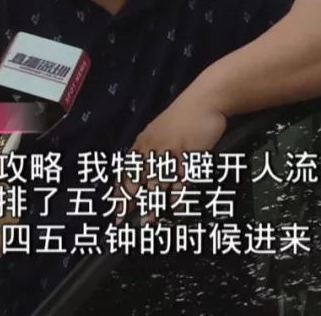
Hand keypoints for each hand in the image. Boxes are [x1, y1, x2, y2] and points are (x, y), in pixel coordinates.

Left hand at [121, 95, 227, 222]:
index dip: (120, 190)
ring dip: (152, 203)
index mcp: (144, 142)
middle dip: (130, 200)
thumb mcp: (159, 131)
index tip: (115, 208)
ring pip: (158, 182)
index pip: (127, 170)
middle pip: (138, 178)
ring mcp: (171, 151)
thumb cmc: (183, 117)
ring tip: (147, 221)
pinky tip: (174, 208)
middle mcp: (154, 147)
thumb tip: (140, 172)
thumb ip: (149, 150)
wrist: (204, 100)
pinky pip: (182, 178)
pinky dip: (178, 195)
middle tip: (123, 220)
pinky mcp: (189, 154)